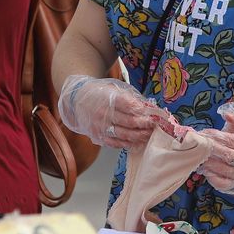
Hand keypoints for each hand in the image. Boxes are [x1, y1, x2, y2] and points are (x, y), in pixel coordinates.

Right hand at [57, 76, 177, 149]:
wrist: (78, 99)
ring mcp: (99, 126)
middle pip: (129, 122)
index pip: (129, 106)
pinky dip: (127, 144)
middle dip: (145, 125)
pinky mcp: (97, 136)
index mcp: (108, 99)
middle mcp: (103, 113)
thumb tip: (148, 108)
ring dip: (139, 136)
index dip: (144, 111)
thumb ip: (131, 98)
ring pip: (123, 135)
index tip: (154, 114)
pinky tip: (137, 142)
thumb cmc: (100, 93)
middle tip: (155, 125)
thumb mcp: (114, 89)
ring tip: (149, 134)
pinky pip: (114, 143)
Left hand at [196, 104, 233, 194]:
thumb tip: (225, 112)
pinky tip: (204, 170)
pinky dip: (211, 178)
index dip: (216, 136)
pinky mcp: (233, 184)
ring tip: (197, 157)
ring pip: (223, 170)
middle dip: (211, 150)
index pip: (231, 140)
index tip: (204, 133)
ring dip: (209, 164)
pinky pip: (221, 184)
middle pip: (227, 156)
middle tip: (197, 146)